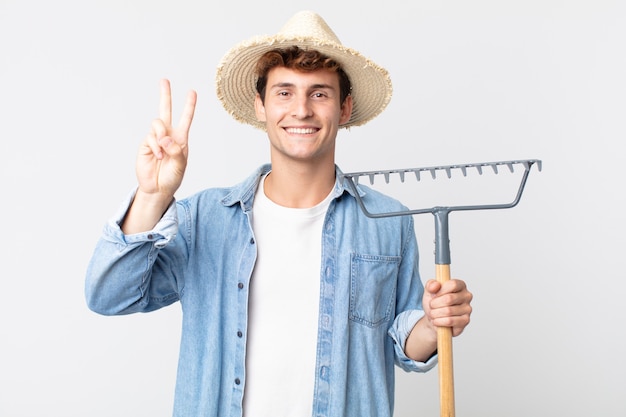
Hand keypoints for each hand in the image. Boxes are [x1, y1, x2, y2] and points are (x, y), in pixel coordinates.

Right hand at [136, 79, 196, 198]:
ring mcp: (155, 139)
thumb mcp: (180, 164)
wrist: (157, 188)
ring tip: (163, 153)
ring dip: (162, 135)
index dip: (189, 106)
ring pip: (157, 123)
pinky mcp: (145, 144)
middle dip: (165, 95)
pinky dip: (156, 147)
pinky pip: (150, 137)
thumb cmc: (172, 177)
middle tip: (164, 80)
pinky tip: (158, 157)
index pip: (186, 119)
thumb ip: (176, 150)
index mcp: (180, 139)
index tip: (192, 92)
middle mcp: (168, 135)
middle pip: (165, 110)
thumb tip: (166, 138)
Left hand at [422, 279, 472, 336]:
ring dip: (435, 313)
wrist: (433, 319)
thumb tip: (436, 285)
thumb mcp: (429, 291)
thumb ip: (431, 285)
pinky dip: (439, 321)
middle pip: (449, 298)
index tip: (434, 296)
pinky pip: (450, 321)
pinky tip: (436, 321)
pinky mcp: (465, 320)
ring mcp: (467, 309)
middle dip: (434, 304)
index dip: (440, 291)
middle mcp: (467, 296)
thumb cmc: (434, 303)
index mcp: (460, 285)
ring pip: (448, 311)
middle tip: (431, 306)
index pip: (453, 285)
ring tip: (433, 314)